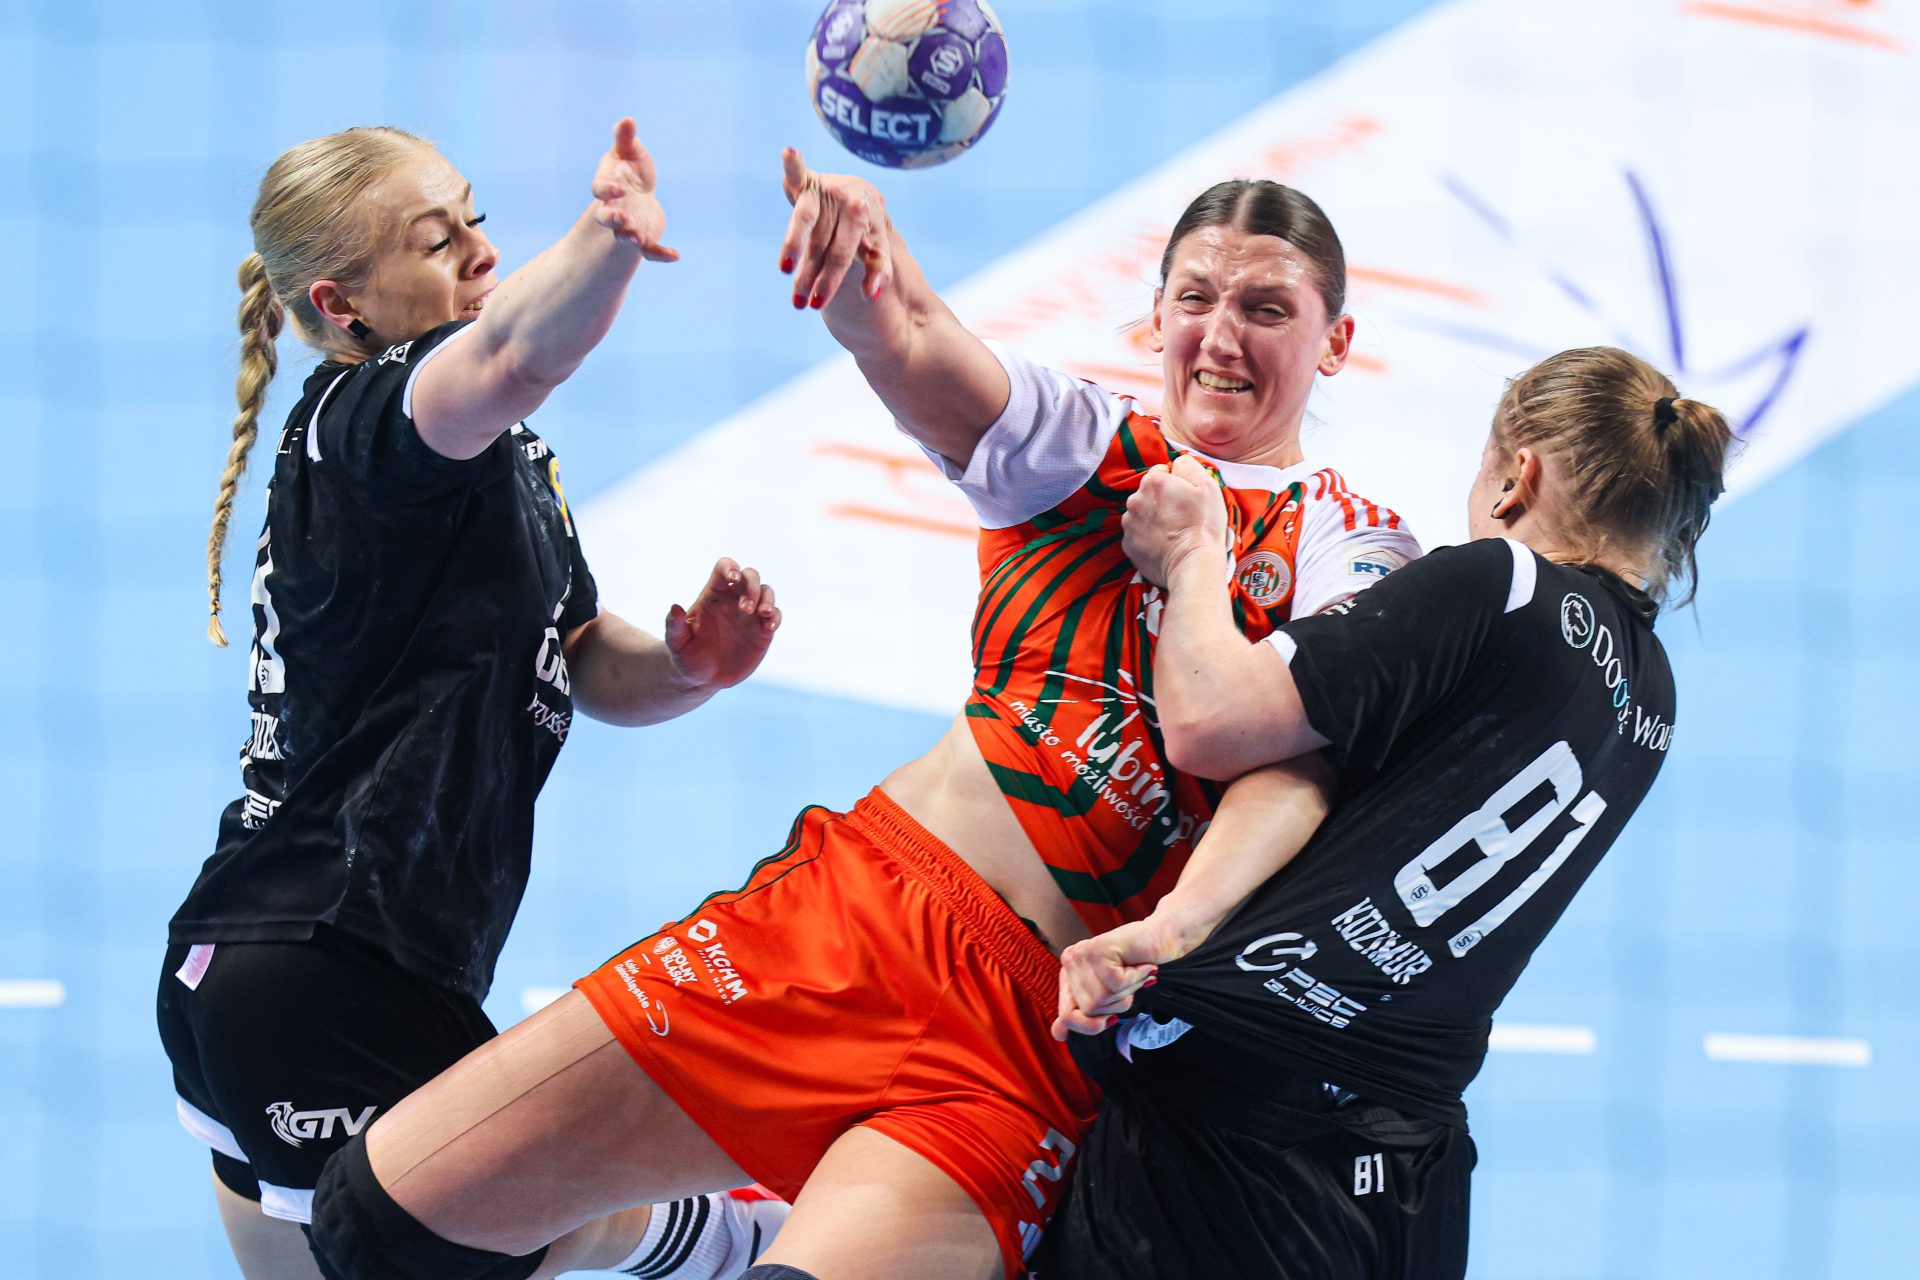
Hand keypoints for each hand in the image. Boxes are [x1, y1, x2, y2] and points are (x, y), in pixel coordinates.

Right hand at [592, 118, 678, 261]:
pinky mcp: (644, 239)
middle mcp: (614, 209)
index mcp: (609, 186)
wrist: (639, 196)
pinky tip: (675, 256)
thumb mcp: (630, 152)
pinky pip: (650, 251)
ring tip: (639, 238)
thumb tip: (628, 120)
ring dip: (630, 238)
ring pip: (624, 237)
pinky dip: (660, 255)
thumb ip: (626, 139)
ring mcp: (628, 226)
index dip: (605, 190)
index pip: (599, 189)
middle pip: (605, 218)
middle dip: (611, 219)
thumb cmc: (631, 170)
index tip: (617, 189)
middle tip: (621, 218)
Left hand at [664, 558, 780, 690]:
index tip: (732, 578)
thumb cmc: (686, 657)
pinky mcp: (762, 631)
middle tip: (745, 609)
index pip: (724, 568)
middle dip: (751, 587)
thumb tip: (675, 608)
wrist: (702, 679)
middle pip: (750, 576)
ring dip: (767, 599)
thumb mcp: (677, 644)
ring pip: (766, 592)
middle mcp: (734, 599)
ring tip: (762, 614)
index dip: (730, 568)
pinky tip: (769, 627)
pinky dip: (776, 617)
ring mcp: (750, 615)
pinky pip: (775, 616)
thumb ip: (674, 626)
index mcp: (713, 595)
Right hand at [779, 147, 892, 309]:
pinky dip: (793, 164)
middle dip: (814, 274)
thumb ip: (879, 269)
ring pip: (805, 221)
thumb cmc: (869, 229)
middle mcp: (846, 200)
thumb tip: (872, 296)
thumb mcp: (877, 247)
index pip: (847, 252)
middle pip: (824, 243)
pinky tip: (790, 152)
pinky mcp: (807, 183)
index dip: (835, 277)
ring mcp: (825, 191)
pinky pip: (798, 174)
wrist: (861, 194)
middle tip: (804, 305)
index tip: (824, 302)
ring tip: (784, 270)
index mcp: (866, 216)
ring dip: (793, 245)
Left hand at [1052, 912, 1200, 1040]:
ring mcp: (1082, 953)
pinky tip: (1141, 966)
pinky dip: (1136, 979)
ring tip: (1134, 973)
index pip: (1067, 1017)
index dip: (1091, 1026)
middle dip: (1118, 1003)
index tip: (1112, 1018)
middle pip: (1090, 1010)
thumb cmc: (1135, 966)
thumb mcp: (1108, 996)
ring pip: (1103, 998)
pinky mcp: (1098, 948)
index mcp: (1068, 975)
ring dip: (1128, 991)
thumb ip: (1082, 1014)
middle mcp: (1070, 962)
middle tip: (1128, 984)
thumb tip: (1057, 1035)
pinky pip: (1117, 984)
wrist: (1160, 938)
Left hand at [1120, 454, 1229, 585]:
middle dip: (1163, 501)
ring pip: (1142, 513)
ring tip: (1174, 532)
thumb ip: (1188, 465)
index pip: (1161, 471)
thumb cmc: (1203, 525)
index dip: (1177, 483)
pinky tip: (1164, 544)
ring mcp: (1129, 524)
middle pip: (1149, 493)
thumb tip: (1177, 463)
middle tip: (1182, 516)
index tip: (1187, 498)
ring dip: (1154, 518)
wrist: (1192, 565)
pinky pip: (1138, 534)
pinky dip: (1148, 537)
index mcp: (1152, 482)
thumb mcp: (1207, 485)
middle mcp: (1134, 500)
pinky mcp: (1128, 545)